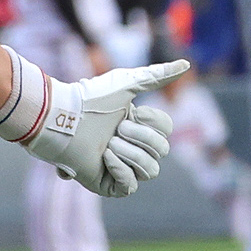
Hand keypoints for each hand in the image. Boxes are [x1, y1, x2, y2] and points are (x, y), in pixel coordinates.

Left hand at [0, 58, 187, 196]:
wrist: (64, 118)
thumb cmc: (91, 99)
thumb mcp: (128, 82)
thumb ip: (158, 74)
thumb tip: (187, 64)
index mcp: (138, 125)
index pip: (167, 130)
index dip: (153, 122)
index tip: (133, 112)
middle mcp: (132, 147)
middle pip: (162, 151)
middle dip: (140, 138)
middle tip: (117, 129)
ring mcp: (121, 168)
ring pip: (150, 170)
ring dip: (130, 154)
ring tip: (108, 144)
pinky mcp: (108, 185)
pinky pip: (131, 186)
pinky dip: (120, 170)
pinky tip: (105, 156)